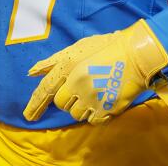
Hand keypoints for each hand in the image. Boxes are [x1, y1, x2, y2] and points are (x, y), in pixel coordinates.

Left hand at [24, 19, 167, 127]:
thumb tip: (32, 70)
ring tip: (95, 93)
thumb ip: (55, 60)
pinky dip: (95, 114)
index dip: (40, 104)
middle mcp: (80, 86)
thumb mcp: (81, 48)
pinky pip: (93, 120)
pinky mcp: (107, 109)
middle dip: (69, 101)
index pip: (50, 92)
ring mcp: (94, 99)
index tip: (29, 116)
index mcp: (73, 70)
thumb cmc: (109, 47)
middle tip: (80, 93)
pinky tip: (102, 102)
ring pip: (78, 114)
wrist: (138, 55)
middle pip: (63, 105)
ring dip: (83, 107)